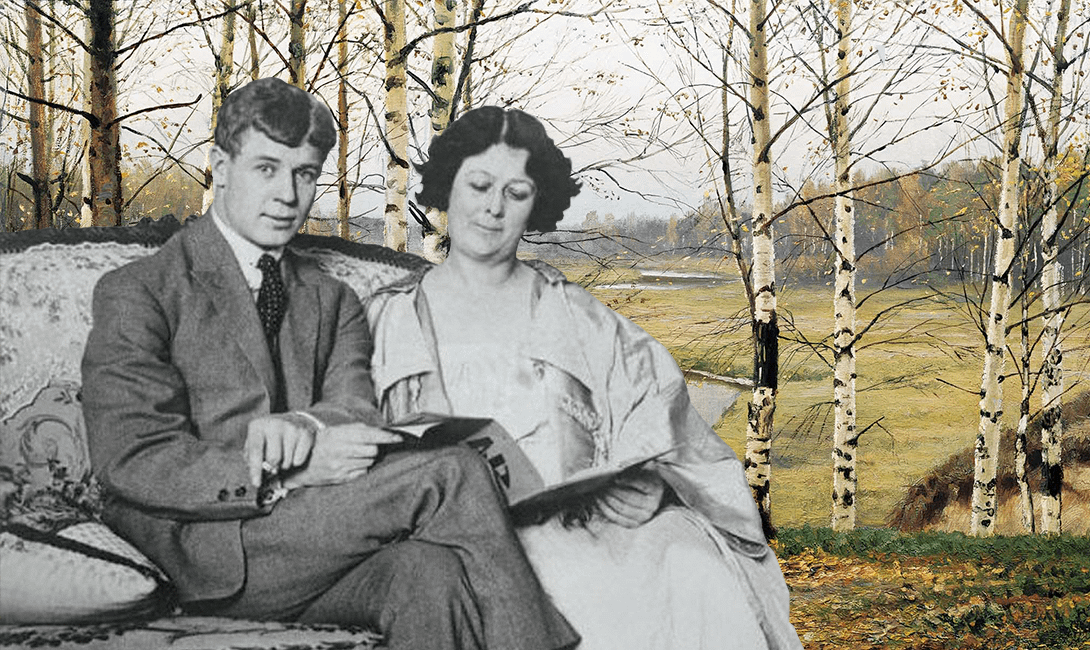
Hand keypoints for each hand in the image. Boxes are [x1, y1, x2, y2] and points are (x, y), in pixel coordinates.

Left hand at [245, 414, 317, 486]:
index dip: (255, 470)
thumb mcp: (256, 441)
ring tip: (284, 455)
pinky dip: (297, 461)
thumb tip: (256, 475)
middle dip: (273, 466)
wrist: (294, 420)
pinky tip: (294, 452)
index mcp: (258, 426)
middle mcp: (275, 424)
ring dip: (285, 464)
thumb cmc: (271, 435)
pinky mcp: (306, 433)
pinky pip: (299, 460)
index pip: (255, 451)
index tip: (256, 483)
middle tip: (274, 463)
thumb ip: (251, 457)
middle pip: (273, 459)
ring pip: (287, 461)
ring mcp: (292, 427)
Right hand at [282, 423, 402, 488]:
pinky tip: (350, 464)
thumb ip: (357, 429)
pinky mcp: (340, 478)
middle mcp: (340, 451)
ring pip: (369, 462)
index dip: (386, 437)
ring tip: (354, 455)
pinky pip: (362, 472)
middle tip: (366, 446)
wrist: (299, 464)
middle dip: (374, 448)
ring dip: (367, 458)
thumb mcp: (335, 431)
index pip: (369, 435)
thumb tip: (380, 431)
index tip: (399, 438)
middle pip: (372, 450)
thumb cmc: (321, 444)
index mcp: (339, 436)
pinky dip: (360, 468)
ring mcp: (340, 466)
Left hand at [596, 469, 664, 527]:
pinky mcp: (634, 524)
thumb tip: (617, 471)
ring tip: (598, 491)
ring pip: (621, 508)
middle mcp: (652, 505)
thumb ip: (633, 468)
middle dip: (613, 490)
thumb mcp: (642, 470)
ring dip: (607, 499)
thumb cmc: (641, 478)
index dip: (627, 480)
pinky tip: (599, 501)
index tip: (615, 477)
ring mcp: (644, 517)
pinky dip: (606, 509)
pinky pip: (617, 518)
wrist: (649, 494)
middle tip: (601, 483)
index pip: (642, 484)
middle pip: (629, 497)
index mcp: (656, 489)